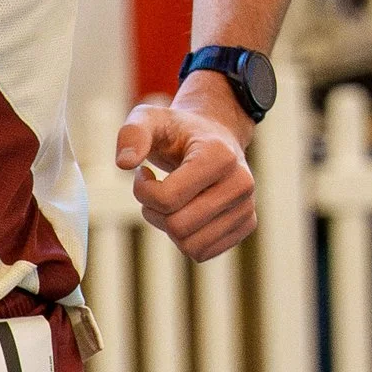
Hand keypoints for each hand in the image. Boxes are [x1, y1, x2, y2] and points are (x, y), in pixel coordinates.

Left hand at [114, 96, 256, 260]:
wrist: (214, 135)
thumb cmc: (177, 130)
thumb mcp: (149, 119)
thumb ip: (132, 133)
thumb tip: (124, 163)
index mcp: (220, 156)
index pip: (168, 199)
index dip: (143, 191)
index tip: (143, 173)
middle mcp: (241, 183)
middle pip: (179, 227)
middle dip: (154, 212)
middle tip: (155, 191)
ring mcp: (247, 206)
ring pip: (191, 247)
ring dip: (168, 228)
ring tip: (169, 202)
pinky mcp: (247, 224)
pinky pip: (203, 253)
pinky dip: (185, 239)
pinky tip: (186, 213)